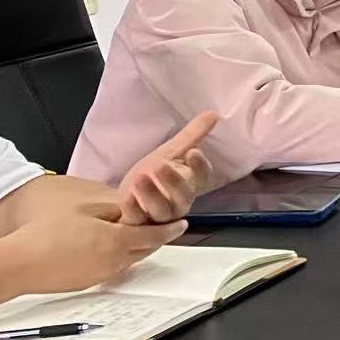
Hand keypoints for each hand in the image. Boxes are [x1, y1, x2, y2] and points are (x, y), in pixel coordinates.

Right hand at [0, 209, 185, 295]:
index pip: (154, 235)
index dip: (171, 228)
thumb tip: (134, 209)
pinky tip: (107, 247)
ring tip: (132, 233)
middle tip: (160, 225)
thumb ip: (115, 209)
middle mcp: (116, 261)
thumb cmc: (47, 233)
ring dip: (136, 247)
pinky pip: (113, 268)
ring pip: (130, 259)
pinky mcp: (90, 283)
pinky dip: (118, 257)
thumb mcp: (85, 210)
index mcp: (118, 241)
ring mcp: (103, 275)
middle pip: (147, 249)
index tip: (183, 224)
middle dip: (156, 237)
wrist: (21, 264)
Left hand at [117, 111, 217, 225]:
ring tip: (140, 179)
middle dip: (174, 181)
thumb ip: (191, 136)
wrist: (126, 199)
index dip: (199, 166)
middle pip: (183, 195)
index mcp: (190, 184)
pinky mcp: (138, 226)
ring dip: (151, 195)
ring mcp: (159, 217)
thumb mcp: (169, 153)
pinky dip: (133, 210)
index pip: (202, 177)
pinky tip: (127, 197)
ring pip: (162, 211)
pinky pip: (137, 221)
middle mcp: (179, 202)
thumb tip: (213, 114)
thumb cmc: (152, 176)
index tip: (192, 152)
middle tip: (160, 165)